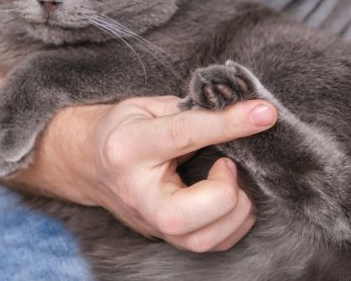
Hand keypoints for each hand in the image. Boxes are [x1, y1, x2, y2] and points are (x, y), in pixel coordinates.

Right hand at [21, 96, 276, 251]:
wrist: (85, 161)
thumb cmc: (122, 127)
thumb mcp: (148, 106)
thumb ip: (191, 109)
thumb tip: (244, 110)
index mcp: (129, 147)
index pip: (183, 135)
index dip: (228, 122)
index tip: (264, 113)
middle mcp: (138, 192)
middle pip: (183, 216)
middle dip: (225, 193)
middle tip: (227, 163)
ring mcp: (149, 221)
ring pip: (201, 240)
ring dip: (235, 210)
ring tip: (230, 178)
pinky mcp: (163, 236)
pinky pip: (211, 245)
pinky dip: (233, 222)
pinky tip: (229, 196)